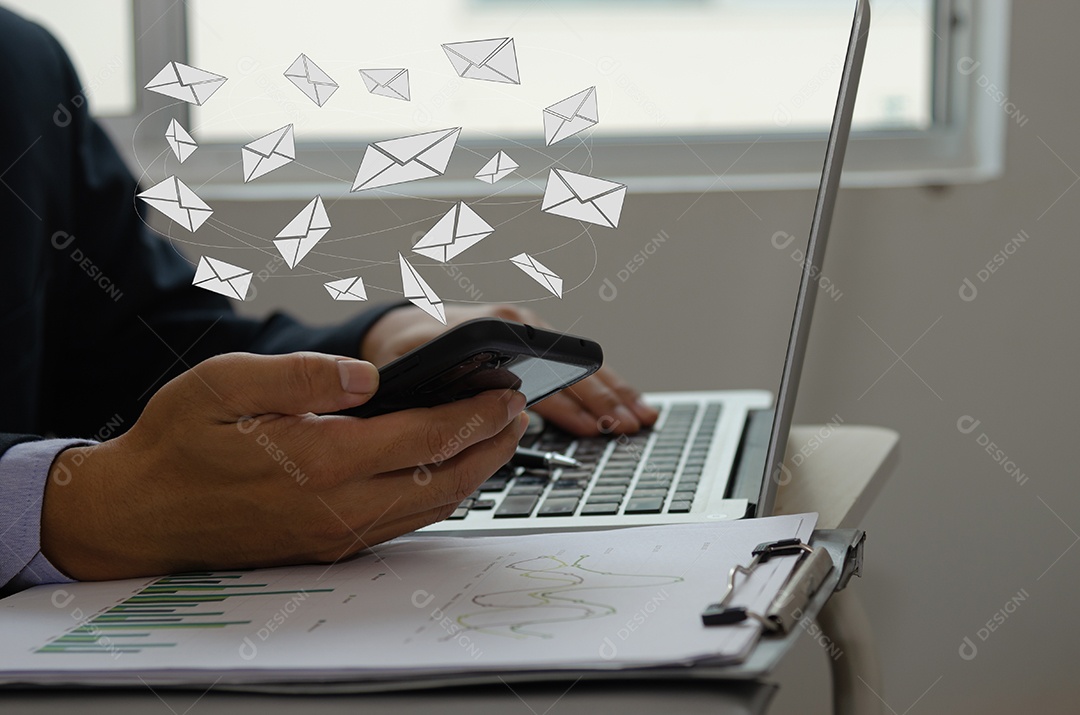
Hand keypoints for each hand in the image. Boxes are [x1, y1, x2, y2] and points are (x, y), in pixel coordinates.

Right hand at [40, 351, 527, 580]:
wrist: (140, 515)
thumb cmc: (178, 443)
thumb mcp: (223, 385)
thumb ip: (303, 376)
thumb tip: (369, 375)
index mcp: (319, 460)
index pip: (426, 437)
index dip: (476, 414)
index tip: (508, 391)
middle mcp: (338, 506)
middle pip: (444, 477)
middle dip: (492, 445)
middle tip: (519, 413)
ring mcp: (338, 532)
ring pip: (431, 505)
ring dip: (474, 471)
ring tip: (498, 437)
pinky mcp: (331, 544)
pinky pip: (405, 521)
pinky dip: (440, 492)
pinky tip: (448, 467)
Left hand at [362, 304, 657, 435]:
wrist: (402, 329)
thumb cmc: (405, 349)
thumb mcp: (413, 360)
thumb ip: (441, 376)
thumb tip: (480, 402)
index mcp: (496, 328)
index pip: (546, 369)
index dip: (570, 400)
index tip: (592, 423)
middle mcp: (521, 325)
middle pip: (572, 368)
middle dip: (604, 400)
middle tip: (629, 427)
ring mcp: (532, 333)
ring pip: (580, 366)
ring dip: (613, 393)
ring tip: (642, 418)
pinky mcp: (535, 343)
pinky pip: (575, 367)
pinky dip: (602, 386)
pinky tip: (625, 403)